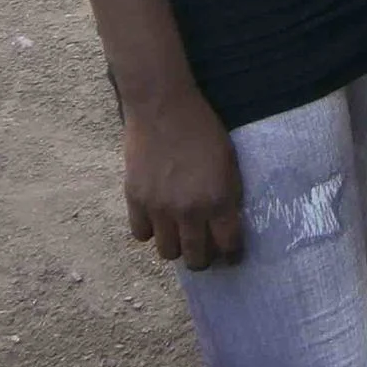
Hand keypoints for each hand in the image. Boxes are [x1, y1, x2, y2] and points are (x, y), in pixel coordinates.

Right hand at [122, 95, 244, 269]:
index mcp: (219, 200)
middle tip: (203, 251)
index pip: (228, 246)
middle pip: (195, 258)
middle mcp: (190, 211)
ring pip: (167, 252)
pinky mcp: (135, 199)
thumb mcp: (229, 162)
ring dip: (175, 246)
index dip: (231, 255)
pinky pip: (141, 234)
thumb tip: (226, 223)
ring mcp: (159, 208)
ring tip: (178, 235)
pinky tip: (156, 219)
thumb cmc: (203, 129)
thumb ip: (228, 196)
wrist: (163, 107)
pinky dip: (149, 230)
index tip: (231, 256)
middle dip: (203, 259)